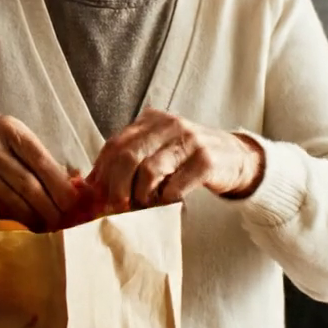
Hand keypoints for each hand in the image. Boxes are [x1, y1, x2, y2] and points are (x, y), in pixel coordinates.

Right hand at [0, 113, 80, 231]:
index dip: (59, 186)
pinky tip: (26, 223)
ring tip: (48, 225)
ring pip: (10, 200)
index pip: (41, 162)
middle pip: (27, 185)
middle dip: (49, 207)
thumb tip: (74, 186)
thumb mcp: (20, 136)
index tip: (73, 203)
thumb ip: (44, 159)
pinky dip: (14, 218)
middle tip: (63, 221)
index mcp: (11, 131)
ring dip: (33, 217)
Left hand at [87, 108, 265, 209]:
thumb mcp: (157, 151)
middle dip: (116, 187)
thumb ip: (129, 161)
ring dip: (141, 195)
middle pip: (127, 156)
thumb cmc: (187, 158)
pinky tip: (167, 202)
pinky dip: (165, 200)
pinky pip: (175, 186)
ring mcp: (189, 140)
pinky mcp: (206, 161)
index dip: (101, 173)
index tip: (96, 196)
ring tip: (145, 204)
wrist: (236, 157)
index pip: (114, 145)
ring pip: (149, 171)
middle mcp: (169, 125)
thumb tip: (90, 186)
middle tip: (116, 207)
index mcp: (151, 120)